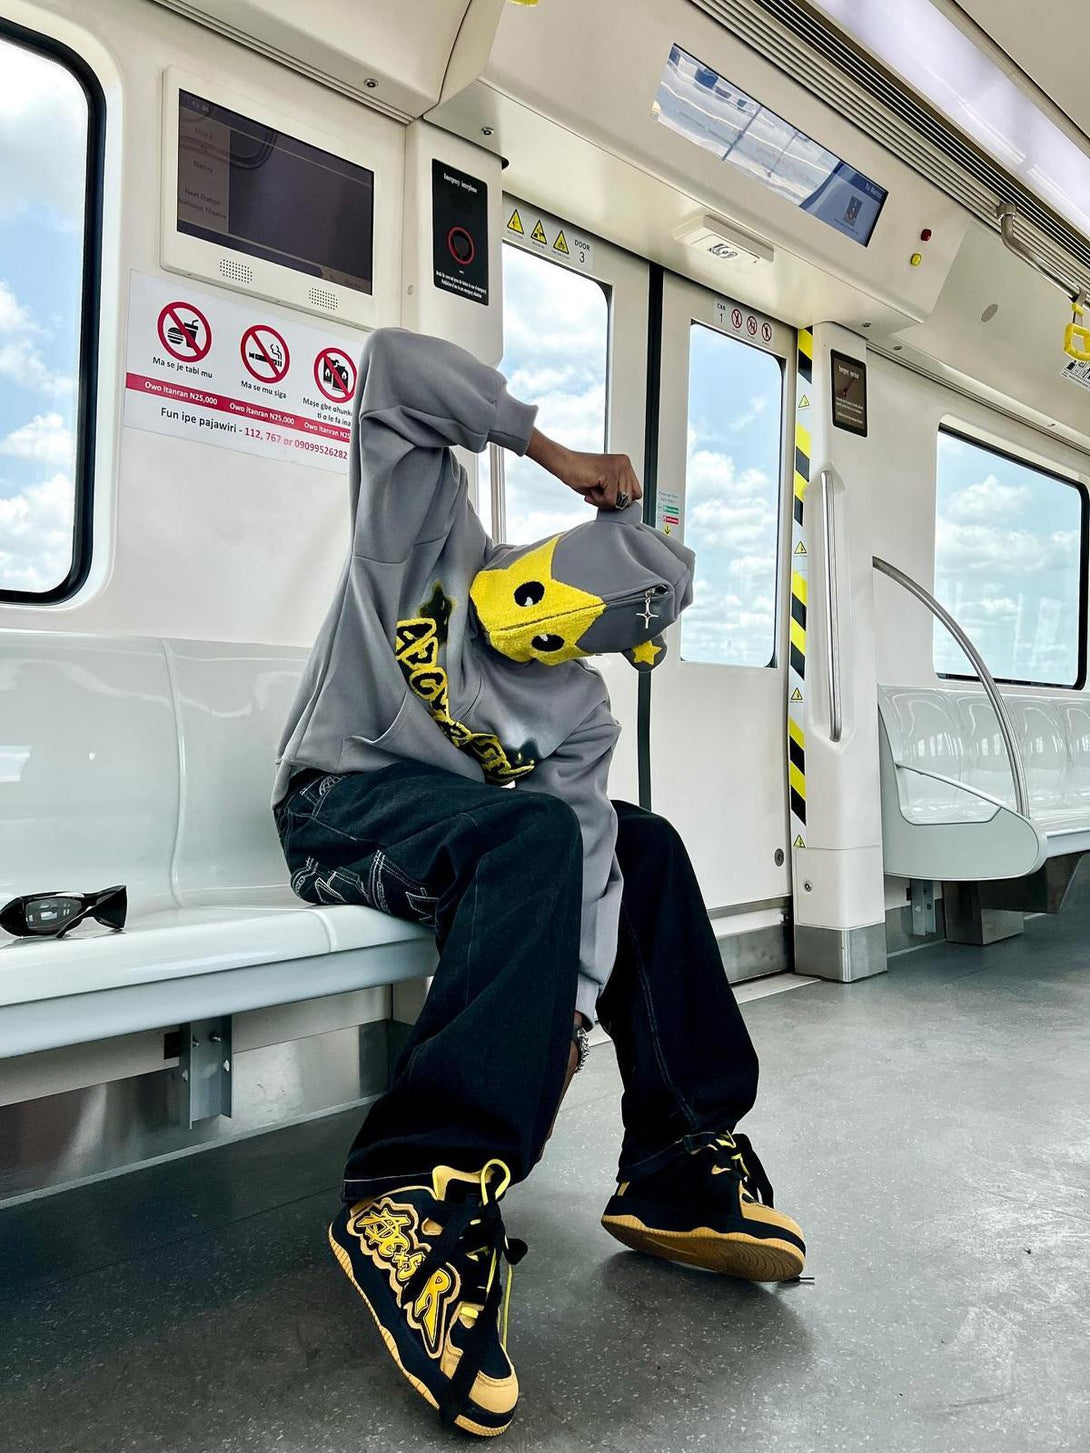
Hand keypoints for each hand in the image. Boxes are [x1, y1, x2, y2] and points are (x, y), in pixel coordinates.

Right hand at [526, 430, 642, 511]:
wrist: (563, 464)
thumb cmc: (580, 474)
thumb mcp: (604, 485)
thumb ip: (618, 492)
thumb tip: (627, 507)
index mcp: (625, 464)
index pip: (636, 493)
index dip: (620, 500)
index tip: (605, 494)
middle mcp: (624, 463)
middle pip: (630, 499)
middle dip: (613, 502)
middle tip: (597, 493)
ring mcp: (618, 467)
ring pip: (621, 501)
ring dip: (604, 501)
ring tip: (593, 490)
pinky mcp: (610, 473)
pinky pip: (611, 500)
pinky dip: (598, 500)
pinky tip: (590, 489)